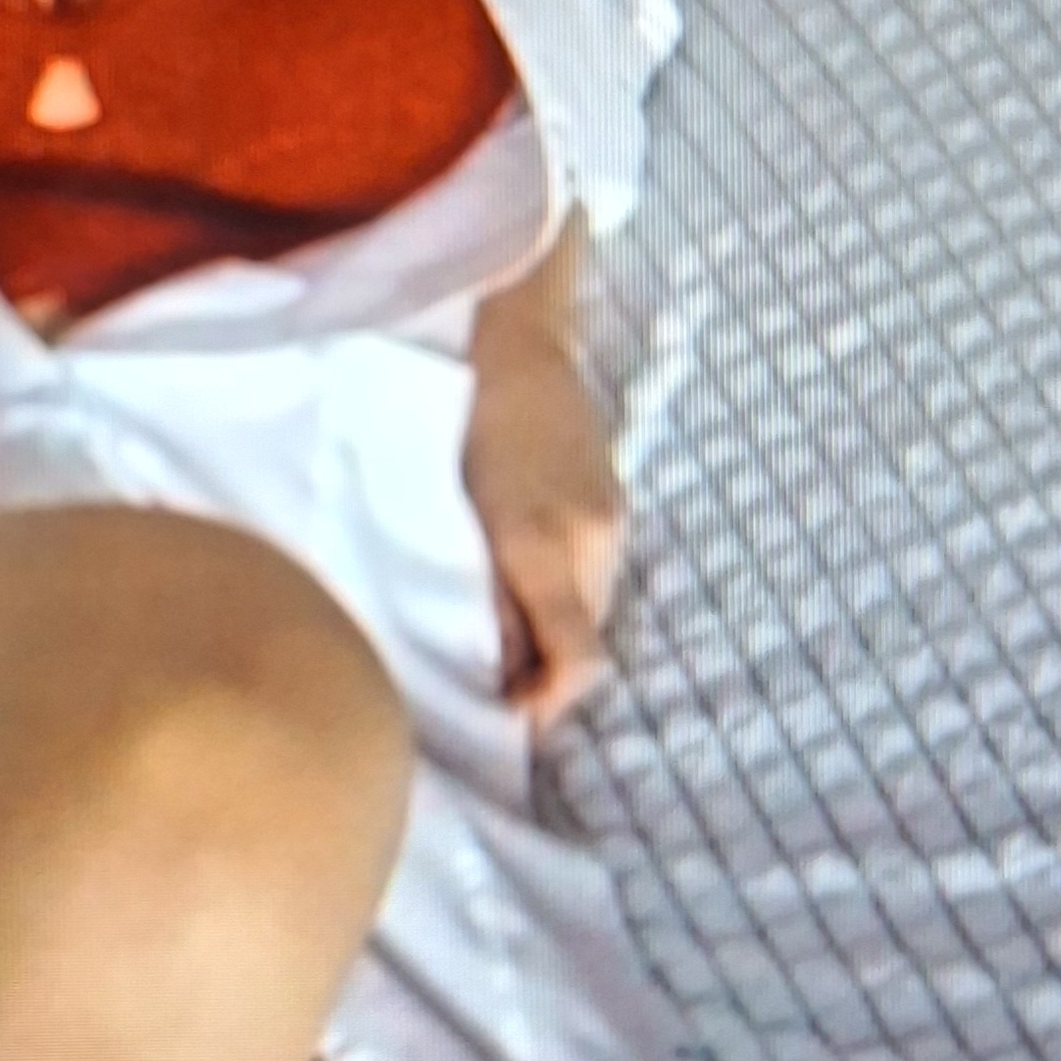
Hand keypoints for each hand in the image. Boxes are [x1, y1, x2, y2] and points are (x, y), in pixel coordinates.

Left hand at [459, 333, 625, 724]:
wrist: (510, 341)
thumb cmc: (453, 421)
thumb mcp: (446, 515)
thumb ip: (480, 594)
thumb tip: (500, 671)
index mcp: (541, 545)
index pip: (576, 660)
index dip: (546, 706)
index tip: (508, 718)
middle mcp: (592, 539)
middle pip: (586, 640)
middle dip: (544, 673)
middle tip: (491, 681)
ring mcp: (612, 518)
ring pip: (591, 606)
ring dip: (554, 630)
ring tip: (503, 631)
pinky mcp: (614, 500)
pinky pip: (595, 570)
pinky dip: (563, 590)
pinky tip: (525, 578)